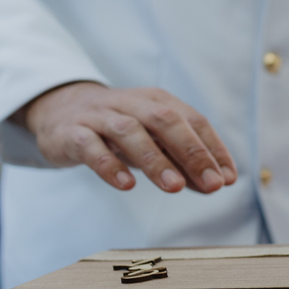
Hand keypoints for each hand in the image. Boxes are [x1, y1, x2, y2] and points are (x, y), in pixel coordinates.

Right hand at [22, 82, 237, 193]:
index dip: (213, 149)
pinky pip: (90, 146)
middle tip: (212, 184)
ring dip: (155, 160)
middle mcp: (131, 104)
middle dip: (192, 152)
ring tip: (175, 187)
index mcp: (158, 102)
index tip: (228, 179)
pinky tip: (126, 185)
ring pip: (129, 132)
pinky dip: (109, 165)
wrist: (59, 111)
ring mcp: (100, 116)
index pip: (193, 121)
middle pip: (165, 121)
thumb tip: (218, 183)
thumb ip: (184, 162)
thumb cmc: (118, 131)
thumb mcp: (154, 142)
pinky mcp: (72, 133)